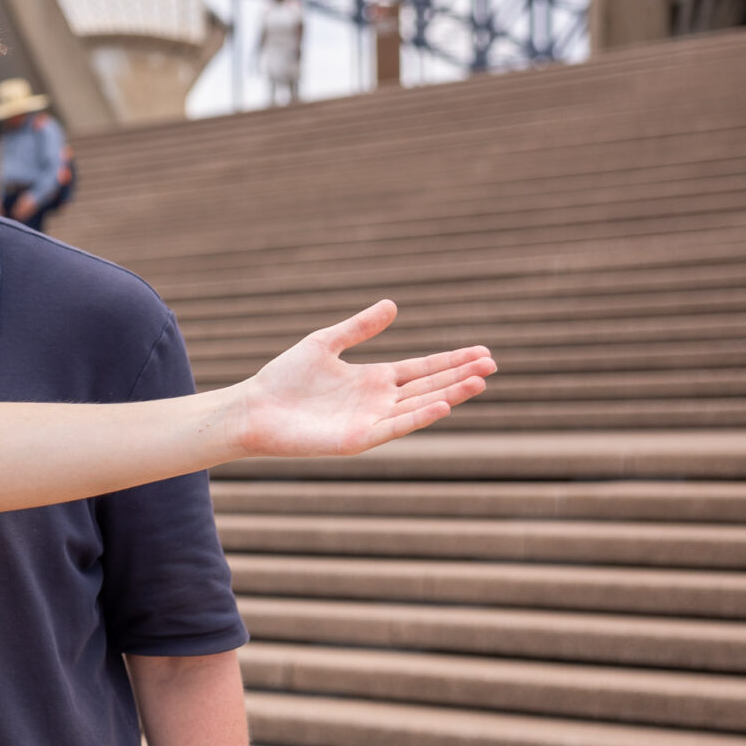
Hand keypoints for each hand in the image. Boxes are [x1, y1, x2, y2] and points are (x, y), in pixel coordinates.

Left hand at [233, 300, 494, 457]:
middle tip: (493, 366)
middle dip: (461, 377)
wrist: (253, 409)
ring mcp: (370, 422)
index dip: (453, 361)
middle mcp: (378, 401)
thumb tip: (393, 305)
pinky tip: (441, 405)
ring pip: (418, 407)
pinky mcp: (355, 440)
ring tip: (479, 383)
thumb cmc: (284, 379)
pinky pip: (392, 428)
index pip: (423, 369)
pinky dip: (416, 418)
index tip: (484, 352)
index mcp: (374, 379)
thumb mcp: (325, 344)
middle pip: (429, 387)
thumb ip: (359, 327)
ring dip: (449, 395)